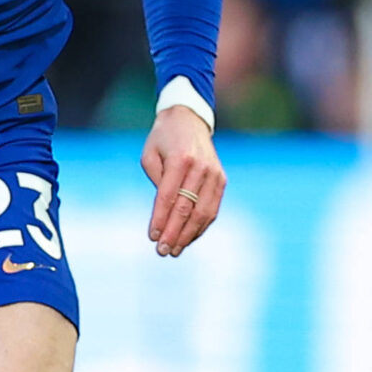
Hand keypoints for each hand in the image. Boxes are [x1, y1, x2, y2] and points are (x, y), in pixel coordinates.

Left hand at [140, 105, 224, 257]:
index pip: (169, 197)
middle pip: (186, 208)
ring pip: (202, 213)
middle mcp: (201, 167)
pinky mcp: (221, 180)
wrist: (189, 119)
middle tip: (162, 251)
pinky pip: (212, 209)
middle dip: (173, 233)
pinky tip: (189, 238)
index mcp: (181, 159)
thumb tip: (164, 213)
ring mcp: (214, 174)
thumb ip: (157, 182)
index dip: (160, 219)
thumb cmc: (163, 139)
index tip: (152, 237)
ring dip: (188, 235)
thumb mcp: (150, 155)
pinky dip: (201, 226)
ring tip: (175, 250)